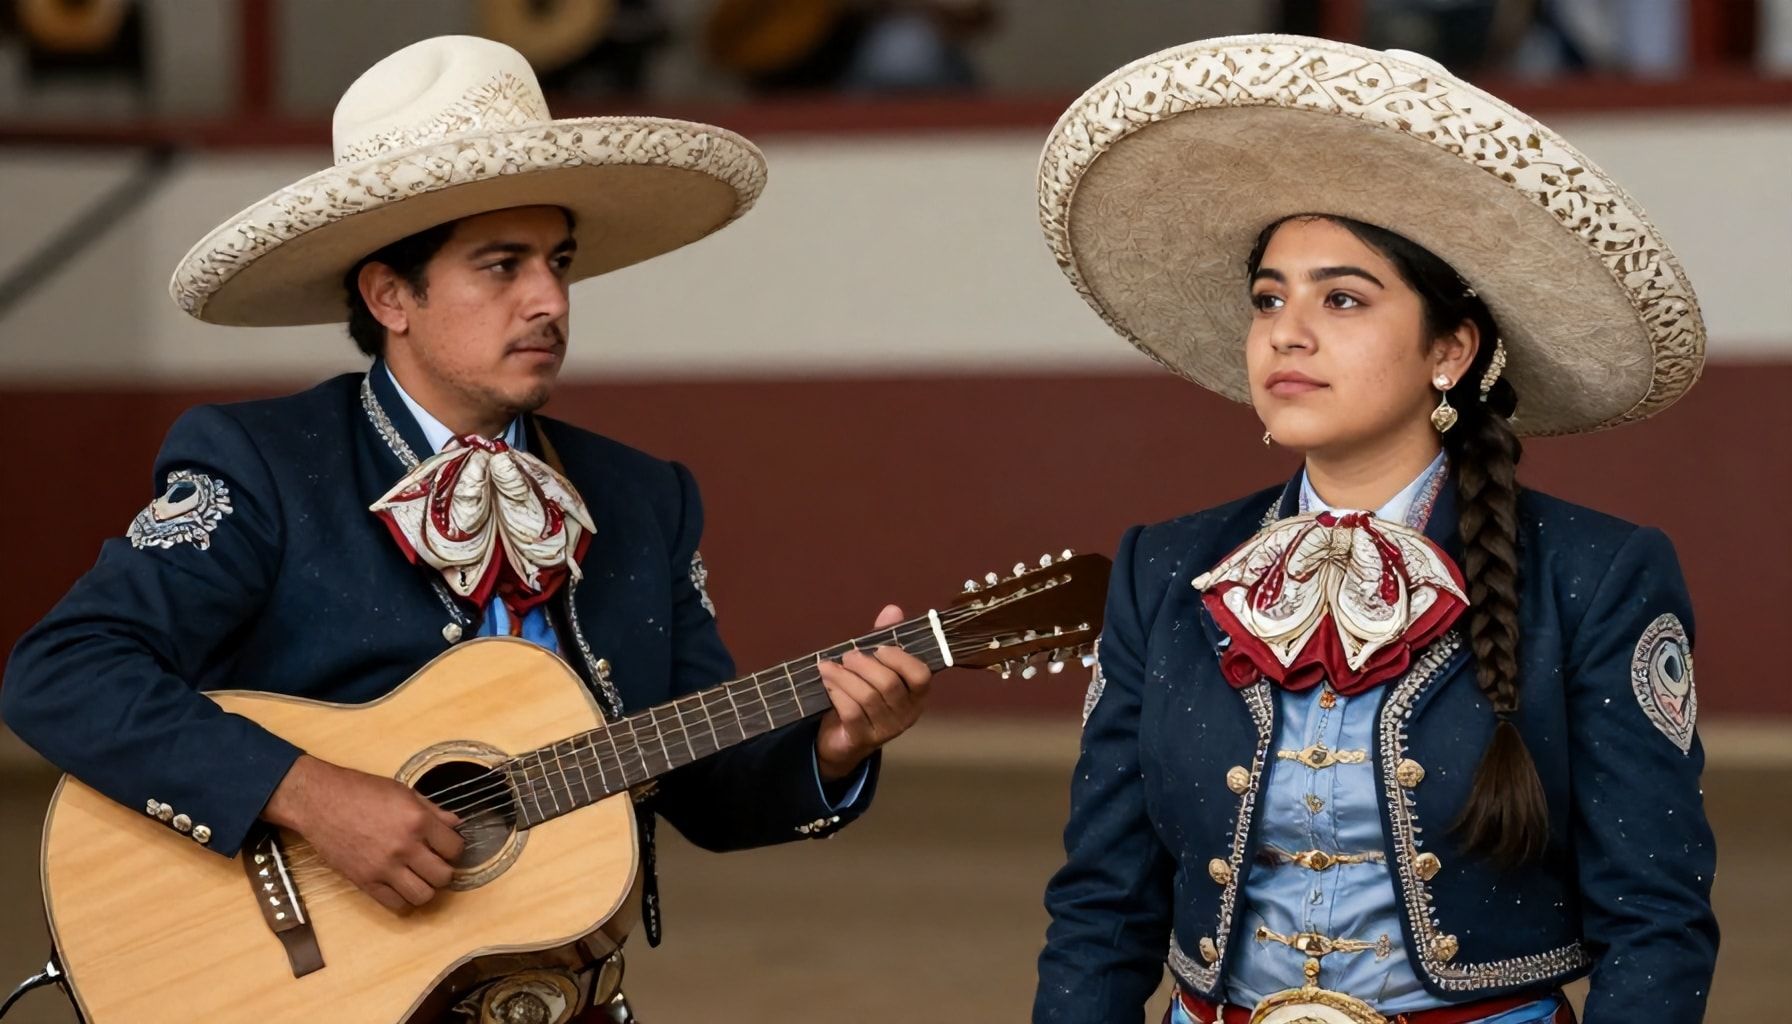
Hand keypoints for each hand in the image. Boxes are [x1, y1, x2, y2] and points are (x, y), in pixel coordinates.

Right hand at [262, 755, 463, 912]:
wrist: (319, 802)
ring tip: (419, 877)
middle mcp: (405, 847)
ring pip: (423, 896)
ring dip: (426, 889)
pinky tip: (401, 887)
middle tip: (434, 863)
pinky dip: (404, 901)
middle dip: (444, 871)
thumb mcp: (403, 791)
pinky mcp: (365, 881)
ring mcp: (384, 867)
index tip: (446, 847)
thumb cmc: (361, 791)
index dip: (454, 849)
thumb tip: (455, 824)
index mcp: (418, 821)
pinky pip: (396, 905)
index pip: (455, 848)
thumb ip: (432, 810)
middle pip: (443, 877)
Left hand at [815, 604, 932, 780]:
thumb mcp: (874, 666)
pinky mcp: (863, 739)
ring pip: (867, 697)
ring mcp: (886, 730)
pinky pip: (851, 712)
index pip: (921, 675)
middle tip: (847, 655)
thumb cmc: (863, 694)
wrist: (843, 738)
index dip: (899, 658)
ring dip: (844, 676)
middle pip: (889, 684)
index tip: (879, 648)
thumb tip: (893, 610)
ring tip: (828, 666)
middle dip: (864, 664)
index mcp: (916, 693)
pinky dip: (837, 693)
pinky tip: (827, 683)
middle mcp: (907, 714)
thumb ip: (884, 638)